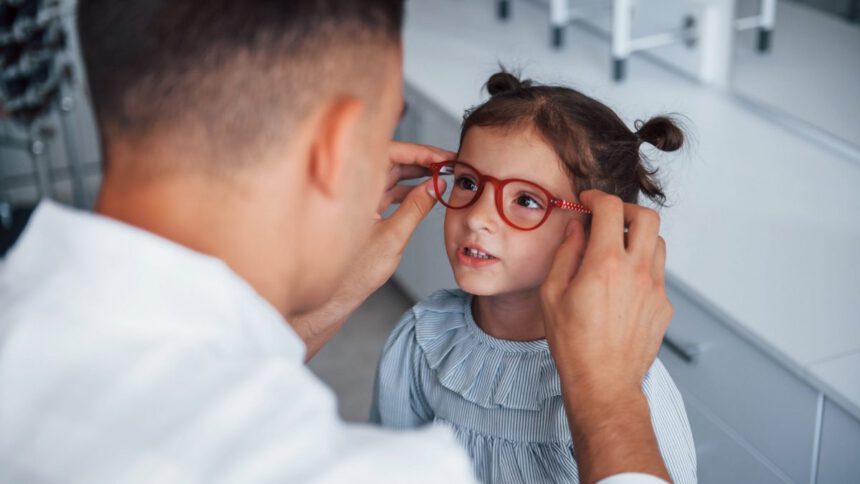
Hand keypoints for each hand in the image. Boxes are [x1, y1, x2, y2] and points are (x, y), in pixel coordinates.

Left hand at [295, 141, 453, 360]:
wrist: (331, 298)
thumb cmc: (352, 274)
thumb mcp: (393, 238)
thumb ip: (416, 208)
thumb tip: (436, 186)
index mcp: (354, 187)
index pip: (389, 154)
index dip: (419, 152)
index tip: (442, 156)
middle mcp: (352, 189)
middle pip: (390, 161)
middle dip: (420, 160)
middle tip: (447, 163)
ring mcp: (356, 200)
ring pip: (389, 176)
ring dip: (415, 174)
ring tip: (440, 175)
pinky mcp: (361, 212)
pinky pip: (386, 192)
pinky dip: (406, 190)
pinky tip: (423, 192)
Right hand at [540, 190, 671, 481]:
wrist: (604, 382)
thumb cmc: (572, 344)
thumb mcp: (552, 294)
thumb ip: (566, 254)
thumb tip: (577, 228)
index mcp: (605, 264)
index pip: (610, 209)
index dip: (597, 198)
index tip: (587, 202)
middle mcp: (637, 271)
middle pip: (648, 217)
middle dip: (626, 210)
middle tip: (608, 218)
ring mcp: (655, 289)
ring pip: (658, 243)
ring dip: (637, 237)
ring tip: (615, 250)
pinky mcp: (663, 306)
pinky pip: (657, 272)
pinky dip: (641, 266)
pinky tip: (621, 285)